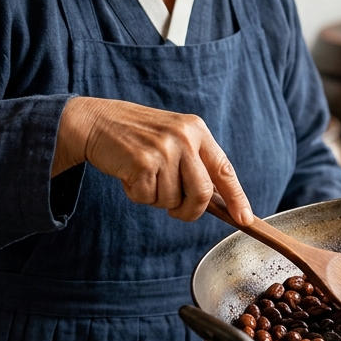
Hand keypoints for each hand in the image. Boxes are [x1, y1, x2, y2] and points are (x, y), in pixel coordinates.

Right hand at [51, 97, 253, 223]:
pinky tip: (129, 175)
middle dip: (189, 211)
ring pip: (172, 200)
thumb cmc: (136, 136)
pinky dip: (137, 195)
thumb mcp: (173, 137)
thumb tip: (218, 201)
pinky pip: (148, 198)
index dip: (237, 197)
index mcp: (197, 130)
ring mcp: (163, 149)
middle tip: (175, 210)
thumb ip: (195, 162)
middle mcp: (184, 137)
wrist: (96, 122)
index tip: (244, 219)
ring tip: (144, 176)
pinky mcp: (142, 162)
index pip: (224, 169)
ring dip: (156, 199)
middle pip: (202, 193)